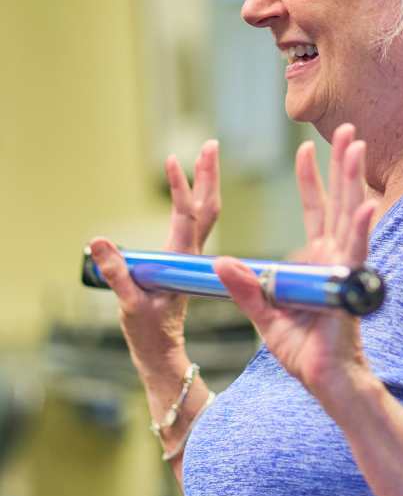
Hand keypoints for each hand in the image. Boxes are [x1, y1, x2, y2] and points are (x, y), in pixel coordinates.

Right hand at [87, 139, 221, 369]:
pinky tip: (194, 191)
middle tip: (210, 144)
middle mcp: (191, 253)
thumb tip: (99, 241)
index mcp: (181, 260)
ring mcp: (189, 255)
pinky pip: (195, 224)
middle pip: (207, 207)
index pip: (186, 216)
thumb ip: (116, 273)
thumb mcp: (129, 304)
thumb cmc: (148, 331)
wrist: (162, 350)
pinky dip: (197, 201)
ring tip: (206, 156)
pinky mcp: (184, 260)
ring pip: (205, 213)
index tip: (174, 161)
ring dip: (206, 184)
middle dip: (208, 175)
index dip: (182, 188)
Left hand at [214, 124, 375, 399]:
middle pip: (337, 201)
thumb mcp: (264, 316)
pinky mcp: (348, 284)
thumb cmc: (303, 352)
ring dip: (353, 180)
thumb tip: (222, 262)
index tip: (305, 149)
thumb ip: (245, 288)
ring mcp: (344, 267)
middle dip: (341, 164)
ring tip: (357, 148)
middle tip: (349, 129)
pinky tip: (365, 207)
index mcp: (314, 260)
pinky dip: (359, 230)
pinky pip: (355, 253)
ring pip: (349, 214)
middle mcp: (333, 256)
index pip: (314, 210)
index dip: (310, 179)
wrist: (325, 380)